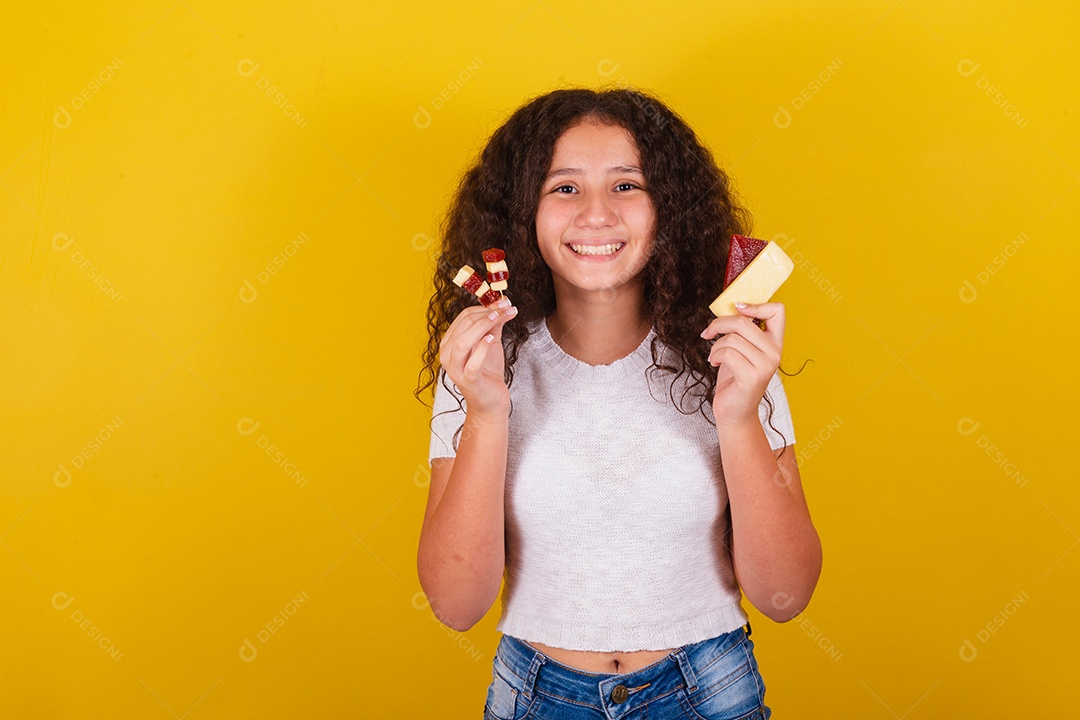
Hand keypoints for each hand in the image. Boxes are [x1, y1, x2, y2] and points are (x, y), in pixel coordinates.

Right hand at [438, 297, 517, 417]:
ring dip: (482, 326)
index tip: (504, 303)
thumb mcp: (491, 342)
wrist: (490, 400)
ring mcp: (455, 369)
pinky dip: (482, 348)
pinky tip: (492, 339)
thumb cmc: (488, 371)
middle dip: (487, 313)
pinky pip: (472, 363)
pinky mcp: (468, 381)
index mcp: (450, 343)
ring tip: (499, 318)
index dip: (484, 307)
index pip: (463, 317)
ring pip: (462, 342)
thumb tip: (501, 305)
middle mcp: (447, 355)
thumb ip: (493, 325)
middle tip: (506, 308)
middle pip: (463, 325)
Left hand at [699, 302, 784, 430]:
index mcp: (775, 343)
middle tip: (708, 332)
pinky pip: (727, 353)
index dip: (755, 305)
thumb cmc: (735, 379)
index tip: (736, 309)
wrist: (735, 412)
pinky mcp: (752, 377)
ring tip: (714, 356)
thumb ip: (742, 331)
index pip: (777, 311)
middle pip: (743, 322)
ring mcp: (765, 365)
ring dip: (715, 345)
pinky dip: (714, 356)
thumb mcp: (742, 350)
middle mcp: (774, 353)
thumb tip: (731, 306)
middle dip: (719, 324)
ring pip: (731, 338)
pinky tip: (715, 363)